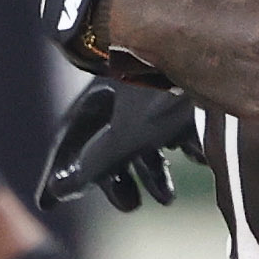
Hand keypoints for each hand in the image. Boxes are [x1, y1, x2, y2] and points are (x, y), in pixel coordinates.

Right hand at [40, 79, 202, 213]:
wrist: (211, 51)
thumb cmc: (163, 95)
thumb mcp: (127, 138)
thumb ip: (95, 165)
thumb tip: (58, 190)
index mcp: (97, 100)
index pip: (68, 141)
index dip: (57, 173)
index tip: (47, 204)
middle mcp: (119, 93)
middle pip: (108, 145)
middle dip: (117, 180)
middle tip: (131, 207)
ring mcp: (152, 90)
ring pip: (144, 139)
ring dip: (153, 172)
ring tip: (167, 200)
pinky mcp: (184, 89)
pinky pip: (174, 125)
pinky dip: (180, 148)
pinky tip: (196, 160)